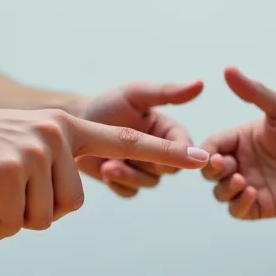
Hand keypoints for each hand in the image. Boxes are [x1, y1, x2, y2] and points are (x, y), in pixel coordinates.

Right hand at [0, 102, 208, 239]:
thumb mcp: (23, 147)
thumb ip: (52, 167)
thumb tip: (58, 210)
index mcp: (67, 126)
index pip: (127, 140)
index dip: (165, 155)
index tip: (202, 159)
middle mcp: (57, 133)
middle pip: (71, 205)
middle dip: (37, 213)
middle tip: (6, 197)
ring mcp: (35, 149)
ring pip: (44, 217)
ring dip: (14, 220)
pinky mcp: (9, 169)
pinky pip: (15, 222)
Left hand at [76, 80, 203, 197]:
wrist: (75, 121)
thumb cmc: (107, 104)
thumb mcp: (136, 94)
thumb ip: (167, 92)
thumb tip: (200, 83)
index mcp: (168, 131)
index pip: (185, 145)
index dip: (180, 153)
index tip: (163, 154)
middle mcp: (159, 151)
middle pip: (170, 169)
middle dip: (150, 166)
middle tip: (126, 160)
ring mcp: (142, 168)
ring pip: (149, 182)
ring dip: (129, 176)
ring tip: (107, 167)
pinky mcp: (124, 181)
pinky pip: (130, 192)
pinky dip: (119, 185)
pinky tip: (104, 173)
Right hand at [200, 67, 275, 218]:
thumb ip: (255, 91)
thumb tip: (228, 69)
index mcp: (236, 141)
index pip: (209, 147)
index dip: (206, 153)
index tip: (216, 154)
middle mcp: (237, 164)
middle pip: (209, 172)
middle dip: (213, 170)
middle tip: (228, 166)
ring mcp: (246, 186)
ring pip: (220, 193)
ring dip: (225, 189)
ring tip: (242, 181)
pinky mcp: (258, 206)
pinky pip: (238, 210)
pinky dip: (240, 204)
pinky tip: (252, 193)